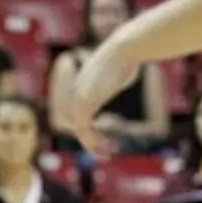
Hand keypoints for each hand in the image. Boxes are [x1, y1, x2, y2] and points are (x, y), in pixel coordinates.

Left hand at [68, 35, 138, 158]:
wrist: (124, 49)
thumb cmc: (128, 56)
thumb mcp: (119, 69)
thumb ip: (116, 77)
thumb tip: (127, 70)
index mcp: (79, 85)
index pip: (73, 113)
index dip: (86, 127)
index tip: (103, 136)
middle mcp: (74, 92)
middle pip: (73, 124)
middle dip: (89, 139)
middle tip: (105, 151)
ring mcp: (77, 98)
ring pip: (79, 130)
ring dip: (93, 145)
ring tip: (108, 153)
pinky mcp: (84, 104)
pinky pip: (84, 130)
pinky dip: (94, 142)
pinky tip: (108, 147)